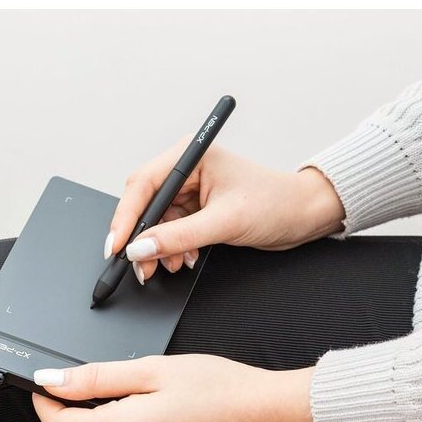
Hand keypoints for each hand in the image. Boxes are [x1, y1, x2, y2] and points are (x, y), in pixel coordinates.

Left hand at [31, 354, 326, 421]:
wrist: (265, 414)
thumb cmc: (219, 389)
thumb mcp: (150, 370)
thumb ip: (96, 377)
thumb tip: (54, 381)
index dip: (43, 401)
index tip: (44, 383)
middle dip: (85, 401)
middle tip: (114, 371)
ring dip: (114, 409)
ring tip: (153, 386)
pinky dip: (136, 421)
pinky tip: (165, 404)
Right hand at [107, 139, 344, 282]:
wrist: (305, 216)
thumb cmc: (276, 203)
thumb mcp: (224, 222)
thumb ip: (178, 237)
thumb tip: (140, 248)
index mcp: (191, 156)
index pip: (143, 184)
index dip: (126, 217)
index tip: (117, 245)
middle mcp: (187, 170)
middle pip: (144, 204)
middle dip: (142, 238)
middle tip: (139, 265)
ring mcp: (190, 190)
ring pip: (156, 223)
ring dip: (159, 248)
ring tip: (172, 265)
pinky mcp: (196, 210)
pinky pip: (170, 231)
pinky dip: (172, 249)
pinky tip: (184, 259)